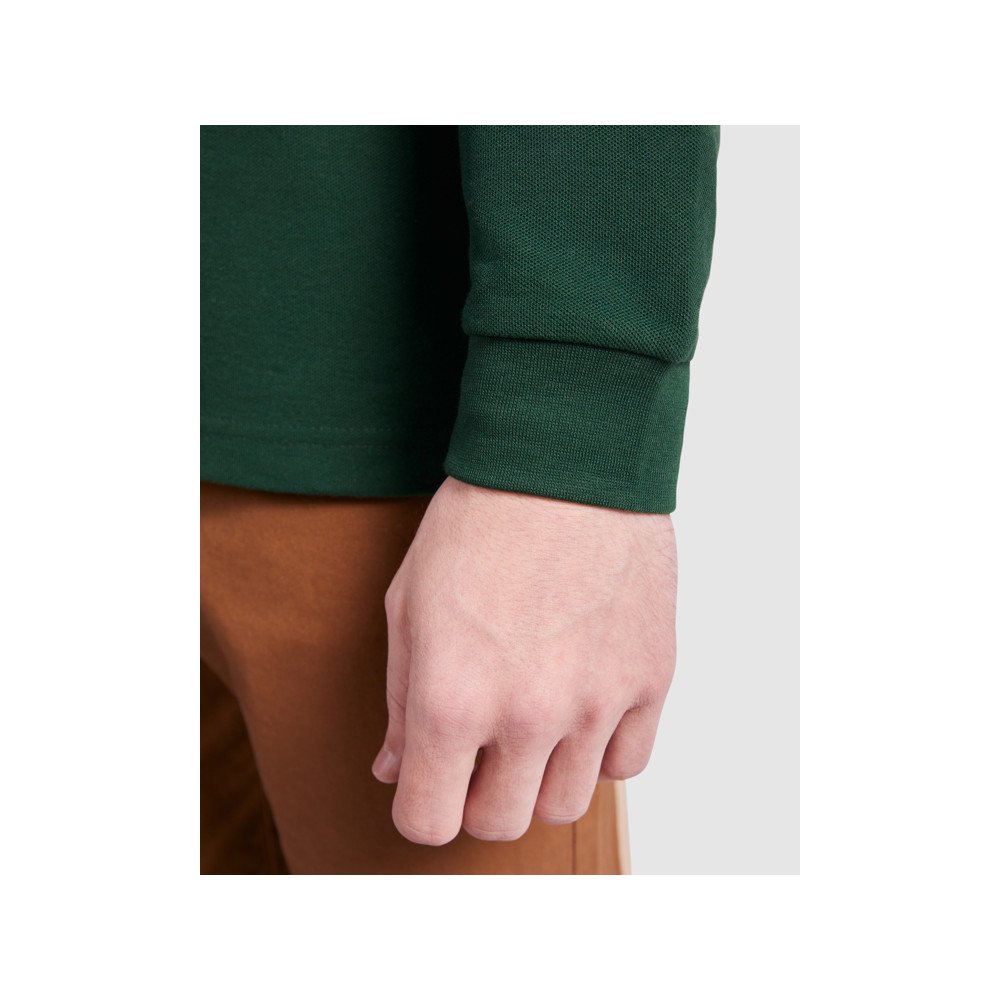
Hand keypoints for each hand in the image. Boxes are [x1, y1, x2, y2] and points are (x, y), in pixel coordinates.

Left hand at [372, 476, 676, 844]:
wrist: (563, 459)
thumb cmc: (477, 522)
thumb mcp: (409, 603)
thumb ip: (400, 699)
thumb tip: (394, 767)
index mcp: (452, 699)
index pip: (429, 822)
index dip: (421, 806)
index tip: (429, 780)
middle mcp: (528, 715)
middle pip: (500, 822)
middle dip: (478, 796)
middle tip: (478, 748)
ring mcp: (598, 701)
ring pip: (567, 805)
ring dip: (540, 778)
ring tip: (533, 722)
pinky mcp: (650, 678)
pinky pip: (626, 763)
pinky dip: (599, 750)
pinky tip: (580, 704)